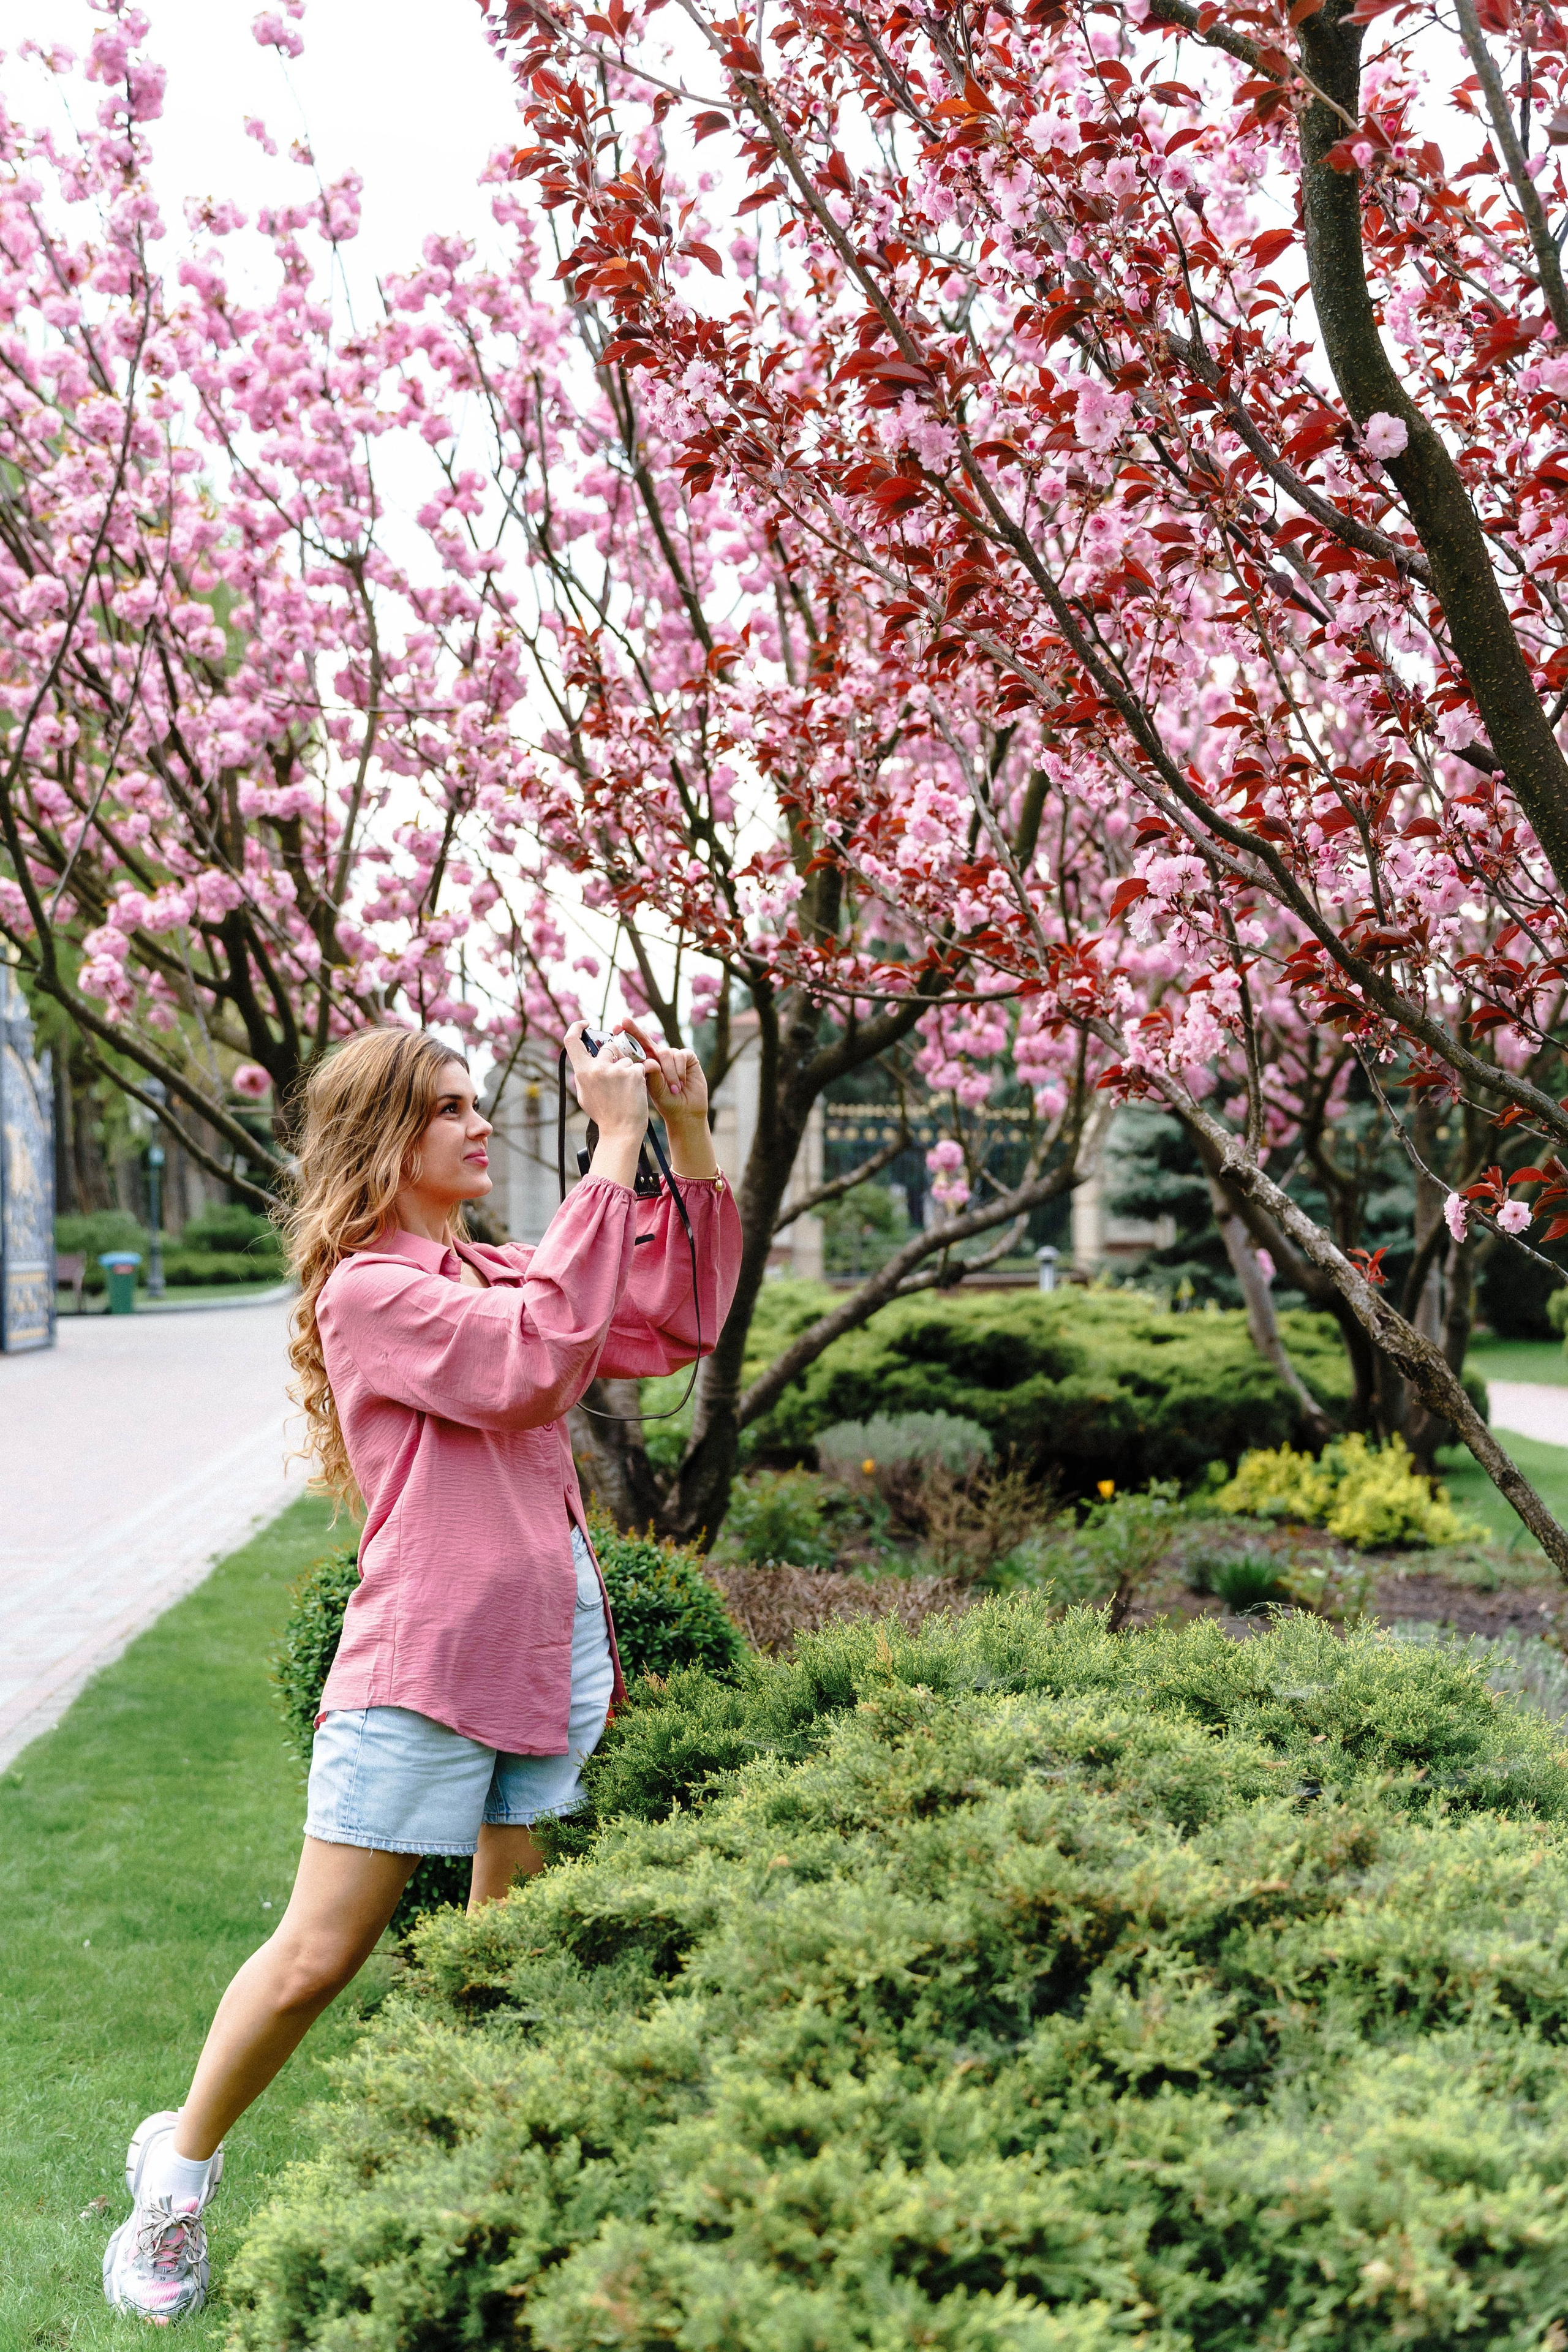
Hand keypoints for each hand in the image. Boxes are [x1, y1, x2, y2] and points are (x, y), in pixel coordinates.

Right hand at [564, 1020, 647, 1144]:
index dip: (576, 1027)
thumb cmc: (604, 1115)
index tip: (584, 1024)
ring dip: (629, 1070)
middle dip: (616, 1057)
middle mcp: (597, 1068)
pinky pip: (639, 1067)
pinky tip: (635, 1091)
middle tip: (619, 1076)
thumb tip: (585, 1059)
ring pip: (626, 1059)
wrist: (621, 1131)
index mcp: (582, 1072)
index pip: (571, 1041)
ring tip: (626, 1091)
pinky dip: (639, 1077)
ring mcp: (616, 1070)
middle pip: (608, 1048)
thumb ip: (584, 1075)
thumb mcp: (584, 1095)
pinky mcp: (633, 1074)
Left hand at [616, 1020, 719, 1179]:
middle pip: (647, 1039)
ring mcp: (674, 1055)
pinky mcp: (688, 1057)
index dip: (626, 1035)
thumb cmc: (666, 1103)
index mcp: (647, 1063)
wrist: (685, 1112)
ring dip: (669, 1073)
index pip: (635, 1047)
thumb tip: (649, 1061)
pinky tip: (681, 1084)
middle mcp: (659, 1056)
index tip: (614, 1027)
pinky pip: (680, 1055)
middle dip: (634, 1030)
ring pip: (666, 1052)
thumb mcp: (653, 1089)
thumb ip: (649, 1074)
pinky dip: (679, 1071)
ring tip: (674, 1089)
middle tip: (624, 1021)